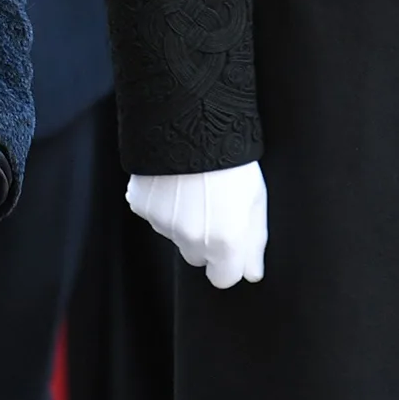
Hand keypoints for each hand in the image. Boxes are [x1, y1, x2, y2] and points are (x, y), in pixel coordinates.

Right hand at [127, 162, 266, 287]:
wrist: (192, 120)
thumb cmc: (231, 158)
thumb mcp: (255, 199)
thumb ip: (254, 242)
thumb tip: (252, 273)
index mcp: (225, 242)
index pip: (223, 279)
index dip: (228, 261)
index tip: (229, 243)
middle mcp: (192, 239)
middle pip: (196, 256)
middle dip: (204, 239)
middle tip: (211, 205)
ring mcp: (164, 223)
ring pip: (174, 233)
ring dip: (182, 217)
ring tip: (192, 185)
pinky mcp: (142, 205)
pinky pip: (153, 212)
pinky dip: (161, 201)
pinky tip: (172, 179)